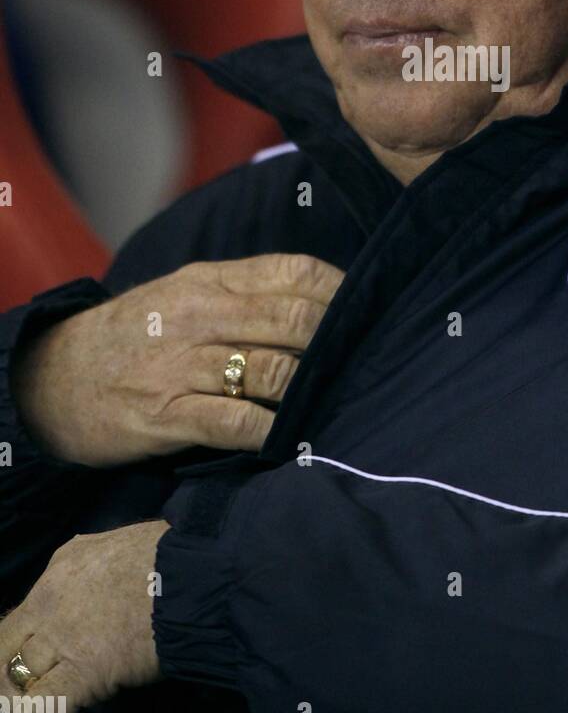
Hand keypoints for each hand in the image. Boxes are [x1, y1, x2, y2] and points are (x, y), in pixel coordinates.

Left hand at [0, 520, 166, 712]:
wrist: (200, 570)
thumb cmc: (175, 554)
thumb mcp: (121, 546)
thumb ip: (94, 570)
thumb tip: (92, 593)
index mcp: (63, 563)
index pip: (21, 614)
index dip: (22, 642)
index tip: (30, 659)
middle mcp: (50, 598)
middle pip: (5, 646)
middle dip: (9, 672)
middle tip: (21, 690)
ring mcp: (62, 636)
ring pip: (18, 678)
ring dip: (27, 694)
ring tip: (46, 699)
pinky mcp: (83, 670)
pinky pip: (44, 705)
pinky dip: (43, 712)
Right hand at [10, 253, 343, 465]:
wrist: (52, 377)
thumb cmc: (137, 335)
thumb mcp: (186, 294)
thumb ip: (246, 293)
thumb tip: (321, 301)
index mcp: (210, 280)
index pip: (295, 272)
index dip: (342, 293)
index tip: (371, 312)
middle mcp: (200, 315)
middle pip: (295, 320)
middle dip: (339, 344)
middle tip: (369, 364)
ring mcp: (183, 365)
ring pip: (274, 370)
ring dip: (314, 390)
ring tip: (341, 403)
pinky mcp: (166, 414)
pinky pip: (237, 423)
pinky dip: (274, 433)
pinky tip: (294, 439)